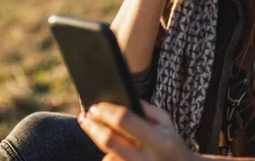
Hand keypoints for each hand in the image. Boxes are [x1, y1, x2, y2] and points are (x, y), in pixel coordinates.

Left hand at [78, 100, 199, 160]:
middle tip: (84, 116)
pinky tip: (112, 148)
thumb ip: (144, 108)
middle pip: (107, 140)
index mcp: (159, 141)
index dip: (107, 111)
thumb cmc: (170, 141)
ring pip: (107, 156)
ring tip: (95, 130)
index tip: (95, 105)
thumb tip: (115, 100)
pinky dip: (108, 155)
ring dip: (99, 142)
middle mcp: (147, 159)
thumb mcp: (165, 121)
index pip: (124, 120)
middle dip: (92, 126)